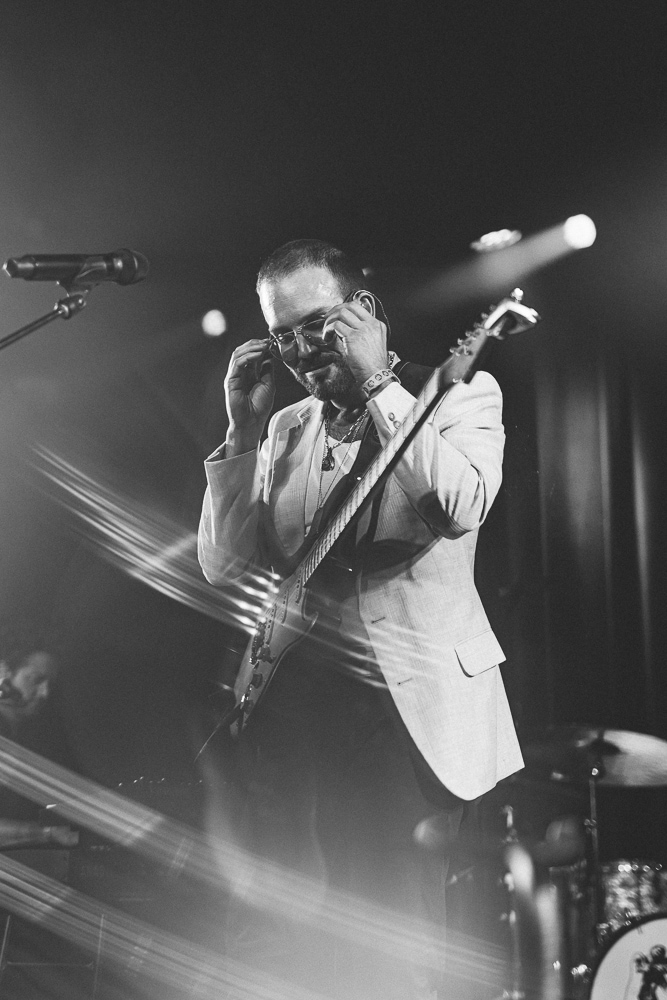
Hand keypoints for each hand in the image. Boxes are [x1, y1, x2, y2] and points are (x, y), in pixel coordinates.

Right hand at [224, 338, 274, 455]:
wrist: (252, 423)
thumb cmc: (259, 407)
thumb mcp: (268, 384)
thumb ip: (267, 369)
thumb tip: (270, 355)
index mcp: (248, 373)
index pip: (250, 353)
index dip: (259, 346)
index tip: (270, 342)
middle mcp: (239, 373)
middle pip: (242, 351)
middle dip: (255, 344)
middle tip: (266, 341)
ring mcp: (234, 376)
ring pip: (238, 354)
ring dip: (251, 348)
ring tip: (263, 346)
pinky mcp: (230, 381)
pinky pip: (237, 364)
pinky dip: (248, 357)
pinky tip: (258, 355)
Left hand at [323, 298, 387, 385]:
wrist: (376, 374)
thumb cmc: (373, 365)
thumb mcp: (373, 344)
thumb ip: (364, 334)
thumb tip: (346, 329)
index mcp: (377, 325)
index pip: (359, 307)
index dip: (344, 309)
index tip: (336, 315)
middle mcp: (371, 324)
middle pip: (350, 306)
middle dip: (335, 310)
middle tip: (328, 318)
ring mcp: (363, 329)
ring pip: (342, 313)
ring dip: (330, 320)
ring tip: (326, 330)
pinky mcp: (353, 336)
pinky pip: (336, 325)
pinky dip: (328, 330)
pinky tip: (327, 338)